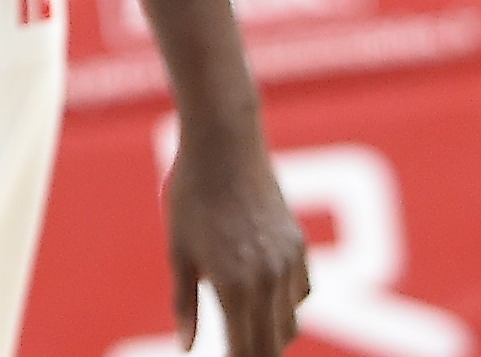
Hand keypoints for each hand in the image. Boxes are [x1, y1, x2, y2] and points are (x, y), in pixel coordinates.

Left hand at [168, 128, 309, 353]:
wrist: (225, 145)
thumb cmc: (190, 195)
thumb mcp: (178, 250)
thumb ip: (185, 303)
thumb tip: (186, 347)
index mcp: (234, 286)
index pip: (245, 350)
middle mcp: (269, 281)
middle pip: (273, 344)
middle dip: (255, 355)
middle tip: (235, 353)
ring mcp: (289, 264)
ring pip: (290, 323)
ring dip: (271, 336)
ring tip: (246, 336)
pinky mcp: (300, 247)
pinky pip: (301, 294)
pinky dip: (286, 307)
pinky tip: (264, 301)